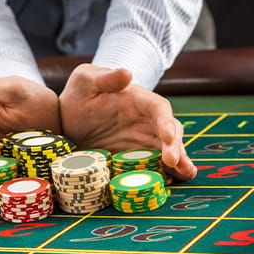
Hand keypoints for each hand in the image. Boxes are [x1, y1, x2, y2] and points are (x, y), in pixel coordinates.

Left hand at [59, 63, 196, 180]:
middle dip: (176, 145)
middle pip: (170, 131)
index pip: (159, 109)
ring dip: (180, 161)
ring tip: (186, 173)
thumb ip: (104, 77)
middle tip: (175, 161)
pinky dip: (169, 172)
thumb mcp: (85, 80)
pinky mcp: (138, 157)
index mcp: (138, 100)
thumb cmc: (78, 95)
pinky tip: (177, 180)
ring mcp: (144, 140)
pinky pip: (157, 164)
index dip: (166, 122)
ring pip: (169, 149)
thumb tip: (127, 74)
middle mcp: (146, 120)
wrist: (67, 121)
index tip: (168, 136)